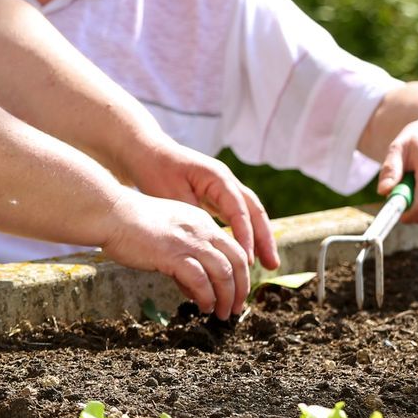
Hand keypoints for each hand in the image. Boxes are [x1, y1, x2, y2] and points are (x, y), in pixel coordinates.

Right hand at [100, 190, 254, 319]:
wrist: (110, 213)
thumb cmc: (130, 224)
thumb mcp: (168, 233)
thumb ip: (184, 255)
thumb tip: (196, 287)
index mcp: (202, 222)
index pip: (234, 248)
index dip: (241, 272)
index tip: (237, 290)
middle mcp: (202, 230)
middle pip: (238, 261)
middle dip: (241, 289)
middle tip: (237, 308)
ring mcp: (189, 242)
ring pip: (224, 273)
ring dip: (227, 297)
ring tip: (222, 313)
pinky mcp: (174, 255)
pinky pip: (201, 281)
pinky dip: (207, 297)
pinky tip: (203, 307)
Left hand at [123, 140, 277, 270]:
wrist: (144, 152)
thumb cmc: (155, 171)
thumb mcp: (172, 196)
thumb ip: (193, 218)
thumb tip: (210, 246)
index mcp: (218, 178)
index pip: (239, 210)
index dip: (245, 236)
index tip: (248, 260)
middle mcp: (226, 181)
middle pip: (254, 211)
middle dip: (264, 239)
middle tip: (273, 265)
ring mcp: (223, 188)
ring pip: (248, 214)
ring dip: (258, 238)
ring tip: (267, 264)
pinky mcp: (215, 196)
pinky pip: (236, 216)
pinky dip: (242, 233)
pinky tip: (244, 253)